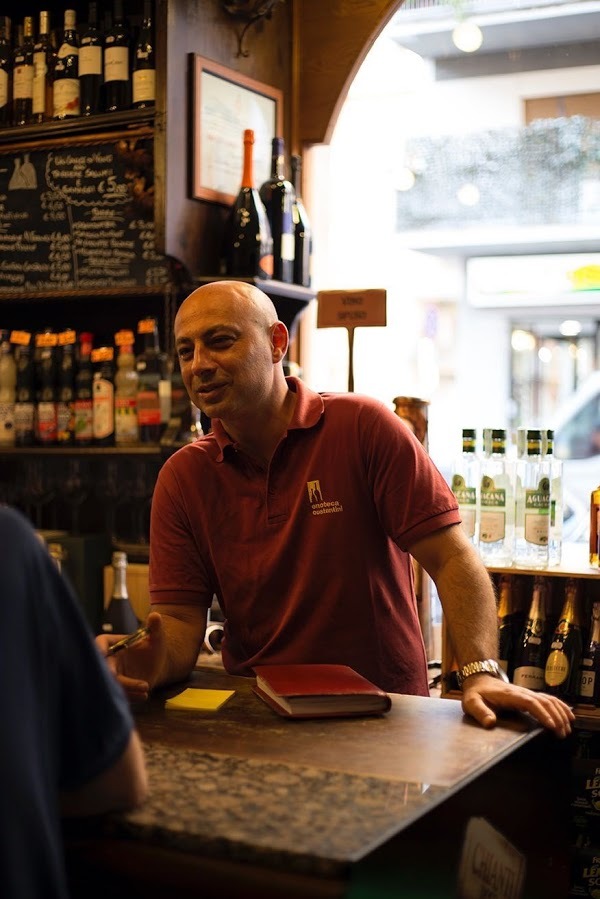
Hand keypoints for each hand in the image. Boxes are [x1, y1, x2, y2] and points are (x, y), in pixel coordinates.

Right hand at [96, 611, 165, 700]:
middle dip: (112, 674)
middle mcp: (109, 659)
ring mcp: (113, 675)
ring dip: (127, 687)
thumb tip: (156, 615)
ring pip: (113, 683)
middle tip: (118, 677)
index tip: (103, 653)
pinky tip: (145, 695)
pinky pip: (121, 694)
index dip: (99, 648)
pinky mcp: (118, 689)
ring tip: (146, 687)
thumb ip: (155, 628)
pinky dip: (132, 696)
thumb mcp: (156, 638)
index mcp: (114, 643)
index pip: (101, 642)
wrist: (157, 666)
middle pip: (104, 667)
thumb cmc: (153, 648)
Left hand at [460, 674, 574, 736]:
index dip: (542, 714)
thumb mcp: (471, 702)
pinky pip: (548, 699)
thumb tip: (490, 723)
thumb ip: (480, 712)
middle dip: (555, 717)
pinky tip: (568, 715)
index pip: (530, 702)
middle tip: (562, 733)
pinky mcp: (529, 696)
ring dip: (560, 713)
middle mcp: (521, 692)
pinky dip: (560, 706)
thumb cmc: (476, 693)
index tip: (552, 726)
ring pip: (548, 700)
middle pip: (543, 702)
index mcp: (509, 695)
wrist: (479, 680)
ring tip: (567, 728)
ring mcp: (526, 693)